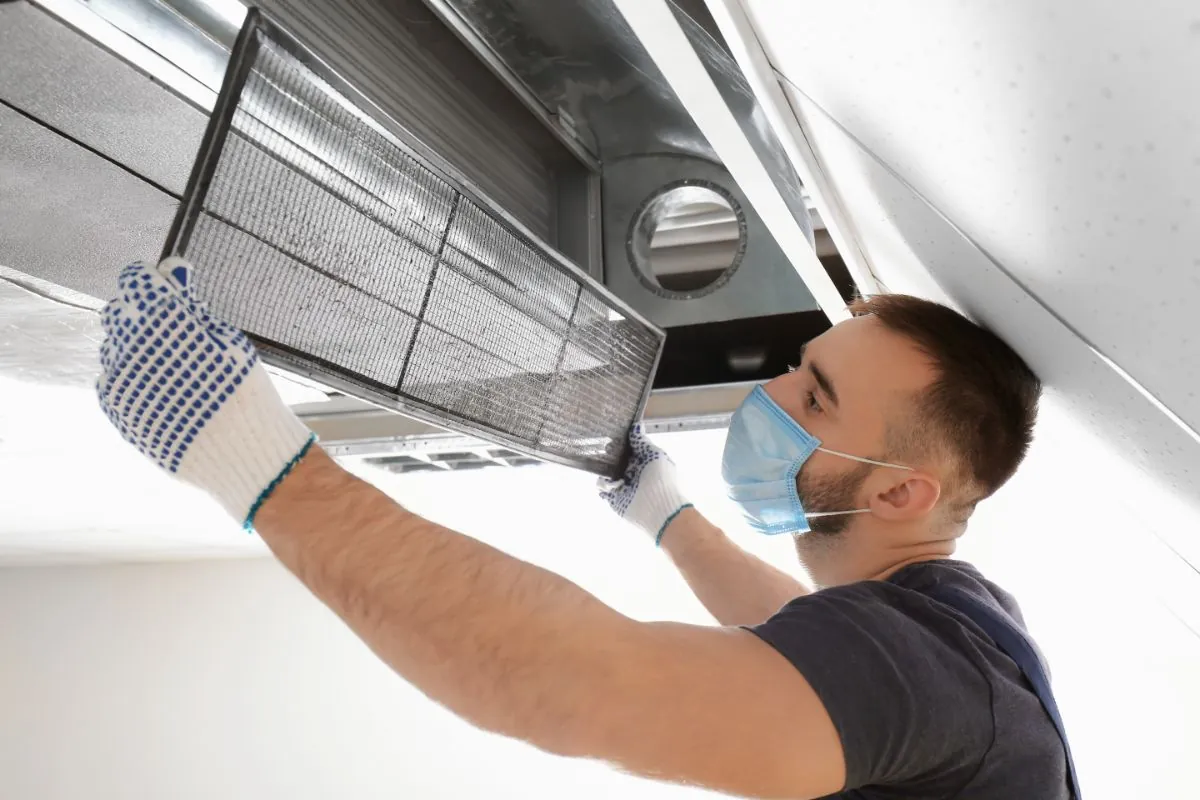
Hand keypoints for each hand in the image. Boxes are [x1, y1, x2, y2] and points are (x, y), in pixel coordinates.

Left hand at [96, 258, 315, 527]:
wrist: (241, 453)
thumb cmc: (244, 392)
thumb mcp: (228, 339)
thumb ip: (190, 303)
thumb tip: (170, 268)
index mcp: (161, 319)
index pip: (136, 280)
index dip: (155, 281)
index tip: (172, 290)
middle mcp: (130, 344)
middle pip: (120, 312)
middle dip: (143, 314)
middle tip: (175, 332)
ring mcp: (119, 379)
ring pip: (114, 347)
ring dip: (136, 348)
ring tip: (174, 368)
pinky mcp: (117, 408)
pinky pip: (112, 380)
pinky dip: (132, 378)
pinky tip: (164, 390)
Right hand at [598, 426, 692, 544]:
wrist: (660, 509)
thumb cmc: (661, 479)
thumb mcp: (654, 455)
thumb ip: (642, 442)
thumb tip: (635, 425)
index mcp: (644, 462)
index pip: (629, 449)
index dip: (620, 441)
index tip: (611, 432)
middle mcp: (633, 473)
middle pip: (616, 460)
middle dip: (608, 454)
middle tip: (601, 447)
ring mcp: (623, 486)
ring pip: (607, 472)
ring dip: (604, 469)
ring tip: (605, 466)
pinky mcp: (615, 498)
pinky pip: (603, 488)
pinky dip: (602, 484)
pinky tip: (609, 483)